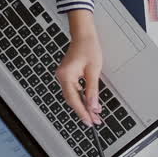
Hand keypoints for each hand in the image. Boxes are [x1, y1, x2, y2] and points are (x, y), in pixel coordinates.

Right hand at [57, 10, 102, 125]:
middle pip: (72, 100)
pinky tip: (90, 103)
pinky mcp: (68, 75)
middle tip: (94, 121)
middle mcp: (62, 77)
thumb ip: (92, 90)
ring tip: (94, 115)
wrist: (84, 34)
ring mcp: (64, 76)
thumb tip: (93, 106)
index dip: (82, 112)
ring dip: (84, 105)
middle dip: (83, 111)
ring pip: (73, 96)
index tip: (89, 121)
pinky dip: (82, 97)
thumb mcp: (94, 70)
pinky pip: (74, 90)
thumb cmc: (88, 48)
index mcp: (66, 76)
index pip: (74, 99)